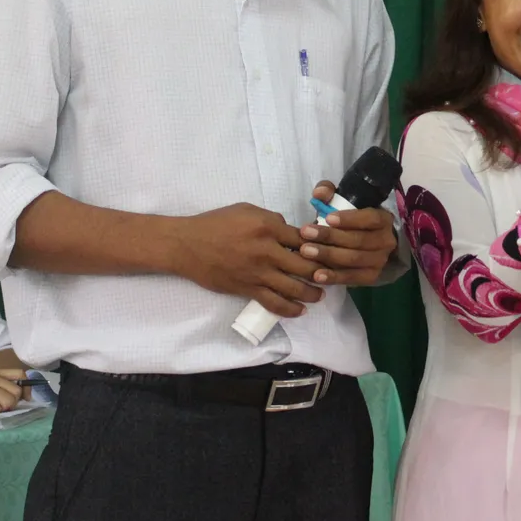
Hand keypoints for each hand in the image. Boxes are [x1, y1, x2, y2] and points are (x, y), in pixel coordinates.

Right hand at [174, 204, 323, 318]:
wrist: (187, 245)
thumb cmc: (216, 223)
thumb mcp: (247, 210)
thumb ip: (272, 219)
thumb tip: (291, 231)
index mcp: (268, 227)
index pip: (305, 238)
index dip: (320, 245)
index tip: (329, 250)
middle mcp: (267, 251)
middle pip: (306, 265)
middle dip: (323, 271)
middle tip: (333, 275)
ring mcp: (258, 272)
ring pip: (294, 287)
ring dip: (312, 292)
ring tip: (321, 294)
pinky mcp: (247, 289)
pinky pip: (273, 303)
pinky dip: (290, 309)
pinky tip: (301, 310)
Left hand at [296, 180, 397, 285]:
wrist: (365, 245)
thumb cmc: (350, 221)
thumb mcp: (342, 203)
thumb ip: (330, 193)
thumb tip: (319, 193)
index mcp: (383, 219)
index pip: (370, 218)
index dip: (350, 219)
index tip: (327, 217)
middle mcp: (386, 241)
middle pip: (358, 240)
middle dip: (330, 237)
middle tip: (305, 233)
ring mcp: (380, 261)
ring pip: (353, 259)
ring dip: (328, 255)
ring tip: (305, 251)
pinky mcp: (371, 277)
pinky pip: (351, 278)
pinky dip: (333, 277)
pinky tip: (316, 275)